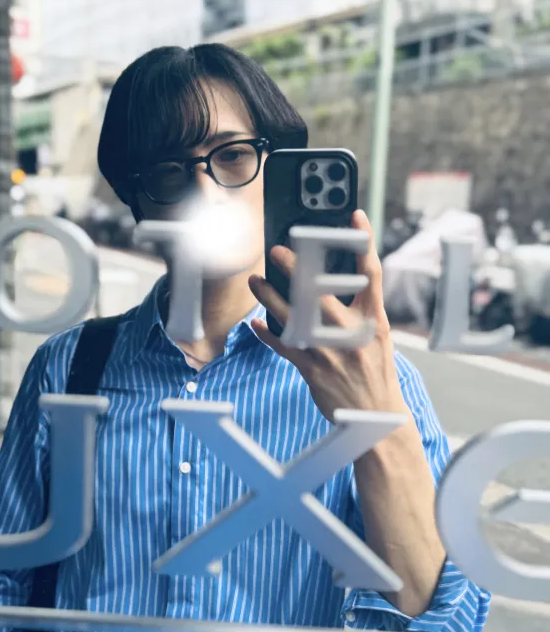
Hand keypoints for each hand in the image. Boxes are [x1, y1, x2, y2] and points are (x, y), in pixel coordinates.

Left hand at [248, 210, 406, 421]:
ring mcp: (331, 352)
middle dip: (297, 268)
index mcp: (373, 319)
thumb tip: (333, 282)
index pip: (370, 273)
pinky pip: (284, 347)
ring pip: (295, 317)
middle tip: (278, 251)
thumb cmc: (375, 370)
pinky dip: (267, 334)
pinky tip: (254, 322)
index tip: (354, 216)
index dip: (363, 242)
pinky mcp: (313, 370)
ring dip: (271, 297)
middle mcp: (352, 332)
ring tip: (256, 281)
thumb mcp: (377, 335)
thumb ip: (360, 308)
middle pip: (322, 291)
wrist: (375, 415)